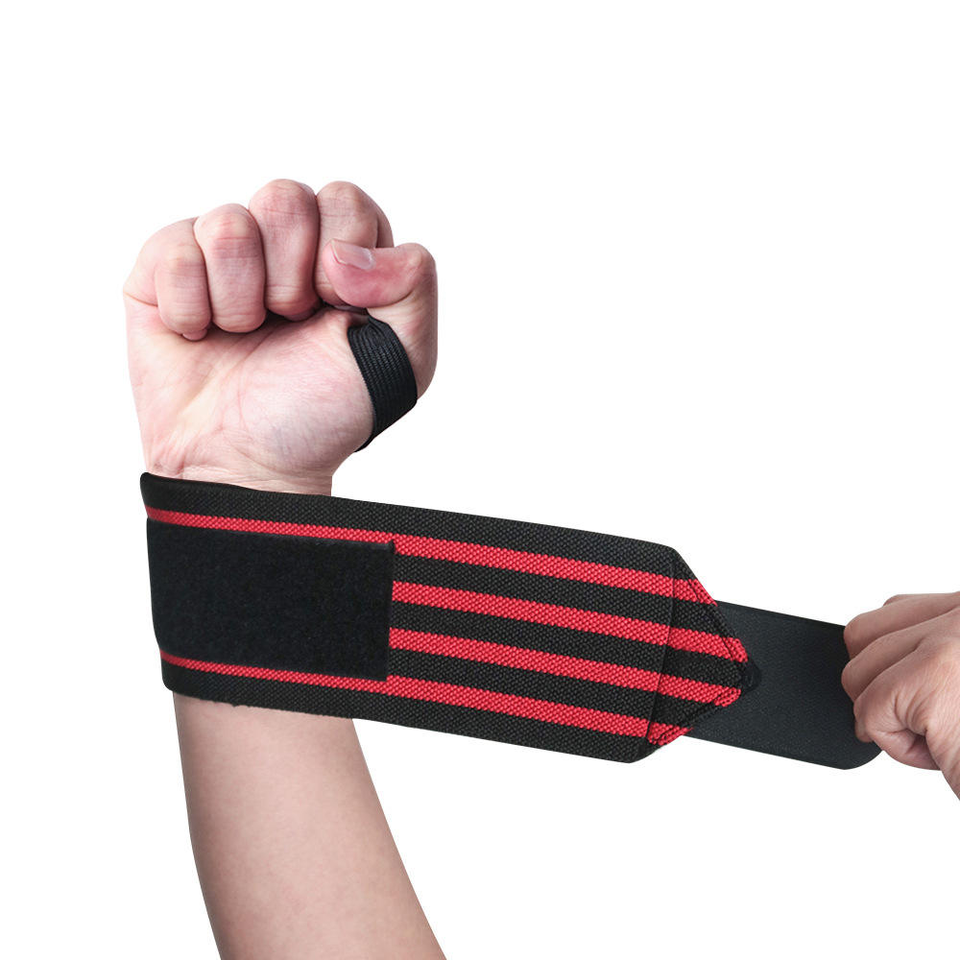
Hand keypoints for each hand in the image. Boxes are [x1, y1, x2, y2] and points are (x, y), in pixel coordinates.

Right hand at [124, 179, 437, 493]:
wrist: (245, 463)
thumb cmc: (321, 413)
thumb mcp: (404, 358)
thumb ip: (414, 284)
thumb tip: (345, 249)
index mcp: (343, 253)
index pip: (345, 200)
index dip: (342, 260)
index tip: (336, 312)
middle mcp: (282, 244)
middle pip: (285, 197)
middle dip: (291, 278)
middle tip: (289, 324)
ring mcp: (222, 253)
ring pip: (228, 223)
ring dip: (242, 300)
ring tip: (244, 335)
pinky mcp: (164, 268)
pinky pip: (174, 248)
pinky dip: (192, 309)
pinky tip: (201, 336)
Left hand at [842, 592, 959, 797]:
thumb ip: (939, 654)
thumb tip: (884, 659)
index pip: (895, 610)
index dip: (890, 661)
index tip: (914, 694)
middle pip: (864, 636)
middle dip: (879, 688)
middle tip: (929, 724)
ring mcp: (950, 643)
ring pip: (859, 672)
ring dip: (890, 717)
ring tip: (945, 738)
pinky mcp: (933, 683)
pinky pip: (871, 710)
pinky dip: (897, 746)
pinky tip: (944, 755)